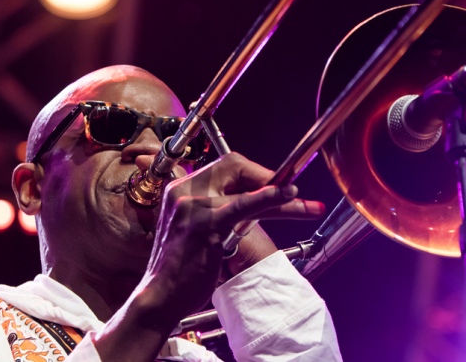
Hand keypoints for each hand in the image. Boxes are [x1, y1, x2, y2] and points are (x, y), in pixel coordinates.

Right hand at [93, 153, 324, 361]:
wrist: (158, 299)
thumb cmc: (179, 269)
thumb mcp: (194, 229)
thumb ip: (213, 211)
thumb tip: (250, 200)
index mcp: (179, 189)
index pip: (224, 165)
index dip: (254, 172)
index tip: (275, 184)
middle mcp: (183, 191)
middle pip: (235, 167)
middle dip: (268, 178)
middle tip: (293, 191)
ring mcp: (193, 206)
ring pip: (245, 188)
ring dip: (281, 194)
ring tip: (306, 204)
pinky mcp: (206, 224)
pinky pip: (243, 205)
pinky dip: (268, 198)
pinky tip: (286, 196)